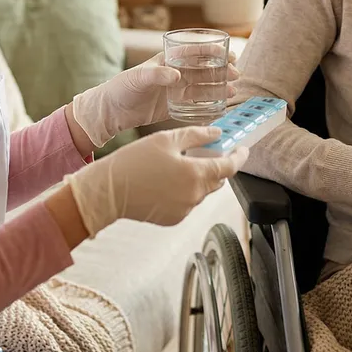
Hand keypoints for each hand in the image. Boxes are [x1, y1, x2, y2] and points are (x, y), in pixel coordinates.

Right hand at [65, 125, 248, 233]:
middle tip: (206, 150)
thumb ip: (197, 135)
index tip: (243, 149)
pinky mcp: (174, 218)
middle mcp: (194, 196)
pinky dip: (186, 190)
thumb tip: (217, 133)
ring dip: (199, 177)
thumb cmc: (134, 161)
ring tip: (180, 163)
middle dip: (216, 164)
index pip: (229, 166)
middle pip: (217, 179)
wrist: (108, 191)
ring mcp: (185, 210)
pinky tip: (168, 179)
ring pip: (202, 190)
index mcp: (196, 174)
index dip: (239, 156)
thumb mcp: (166, 139)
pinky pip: (188, 201)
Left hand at [71, 50, 239, 148]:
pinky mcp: (175, 105)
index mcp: (168, 60)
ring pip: (204, 85)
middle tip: (236, 74)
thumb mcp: (138, 78)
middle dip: (222, 69)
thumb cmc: (121, 88)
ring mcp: (176, 89)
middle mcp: (176, 72)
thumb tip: (176, 75)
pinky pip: (197, 102)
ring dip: (219, 85)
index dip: (213, 51)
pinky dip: (210, 102)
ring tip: (232, 90)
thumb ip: (157, 74)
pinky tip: (221, 104)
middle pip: (204, 68)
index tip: (228, 54)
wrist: (111, 111)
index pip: (195, 52)